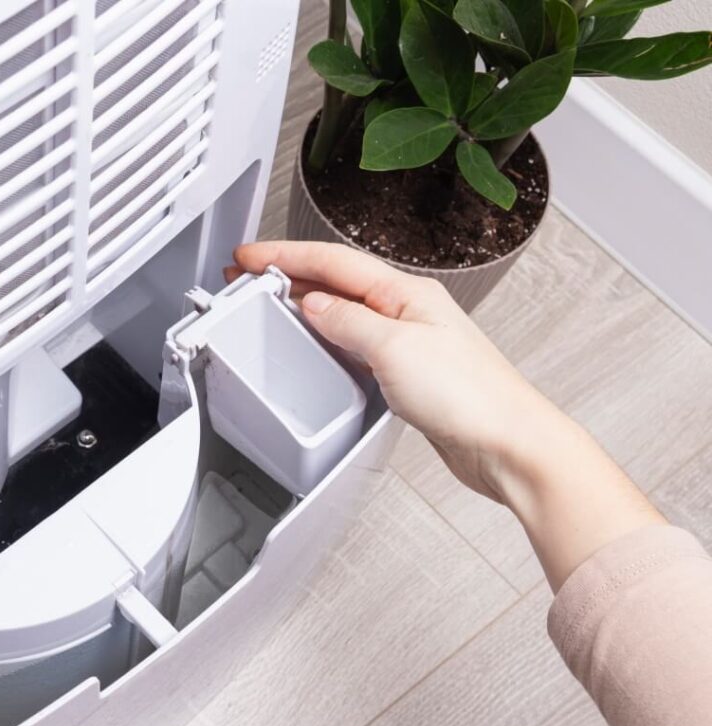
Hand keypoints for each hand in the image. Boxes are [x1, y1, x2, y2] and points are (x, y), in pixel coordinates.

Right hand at [230, 240, 558, 503]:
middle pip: (337, 280)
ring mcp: (407, 342)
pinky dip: (324, 337)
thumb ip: (347, 322)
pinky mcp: (406, 374)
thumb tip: (313, 306)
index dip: (285, 255)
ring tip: (269, 303)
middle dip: (288, 273)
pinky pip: (353, 343)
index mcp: (407, 293)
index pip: (333, 261)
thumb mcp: (394, 348)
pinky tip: (312, 345)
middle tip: (247, 275)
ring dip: (303, 303)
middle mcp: (408, 311)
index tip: (249, 255)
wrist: (505, 442)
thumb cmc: (471, 395)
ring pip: (343, 311)